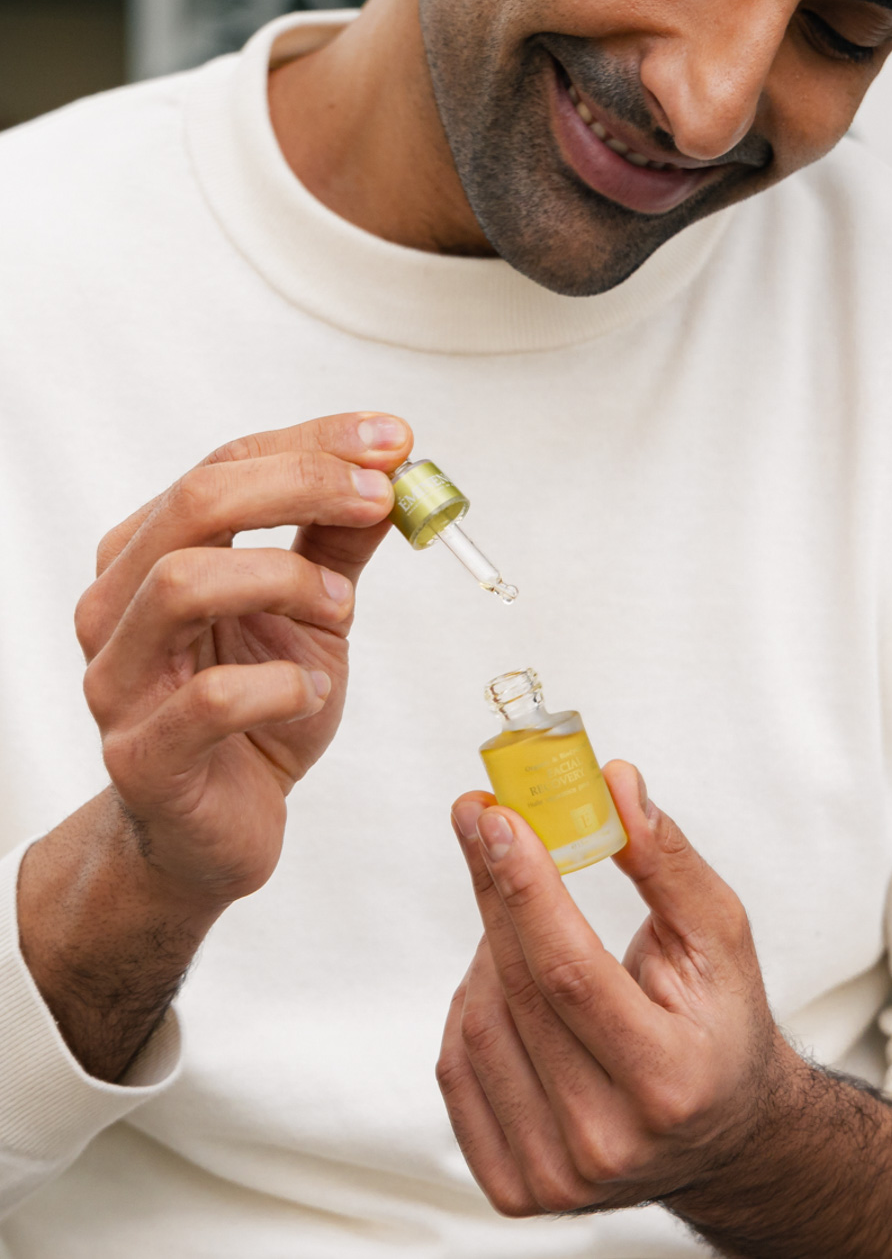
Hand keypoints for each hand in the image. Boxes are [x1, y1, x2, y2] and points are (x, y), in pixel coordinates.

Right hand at [72, 411, 411, 907]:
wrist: (213, 832)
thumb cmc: (256, 714)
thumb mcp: (311, 614)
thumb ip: (337, 544)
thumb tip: (389, 469)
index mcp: (149, 553)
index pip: (224, 465)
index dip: (313, 443)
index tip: (394, 440)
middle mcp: (118, 605)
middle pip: (197, 504)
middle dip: (303, 485)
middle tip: (381, 499)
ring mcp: (119, 680)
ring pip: (184, 583)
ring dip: (288, 581)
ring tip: (339, 612)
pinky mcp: (143, 756)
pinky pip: (210, 699)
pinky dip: (282, 686)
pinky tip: (309, 694)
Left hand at [437, 761, 788, 1215]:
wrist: (722, 1134)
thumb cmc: (720, 1022)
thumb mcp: (719, 935)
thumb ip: (667, 859)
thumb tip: (615, 783)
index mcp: (671, 1080)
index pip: (571, 971)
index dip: (525, 887)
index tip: (498, 816)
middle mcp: (611, 1142)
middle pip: (519, 990)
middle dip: (496, 889)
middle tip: (484, 820)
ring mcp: (558, 1176)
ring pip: (477, 1023)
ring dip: (488, 946)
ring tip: (522, 916)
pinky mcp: (517, 1188)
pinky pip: (456, 1069)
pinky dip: (470, 1004)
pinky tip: (505, 976)